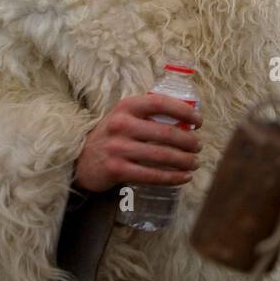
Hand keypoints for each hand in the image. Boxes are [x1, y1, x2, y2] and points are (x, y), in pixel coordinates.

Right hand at [74, 93, 202, 192]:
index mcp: (127, 106)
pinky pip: (153, 175)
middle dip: (190, 142)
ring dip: (185, 161)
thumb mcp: (125, 116)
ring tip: (195, 162)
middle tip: (199, 147)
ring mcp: (118, 148)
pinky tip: (185, 177)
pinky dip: (173, 177)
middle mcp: (121, 125)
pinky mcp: (117, 170)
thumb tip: (187, 119)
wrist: (81, 160)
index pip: (161, 103)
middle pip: (167, 133)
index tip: (199, 122)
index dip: (185, 111)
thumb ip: (149, 114)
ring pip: (162, 156)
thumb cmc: (113, 135)